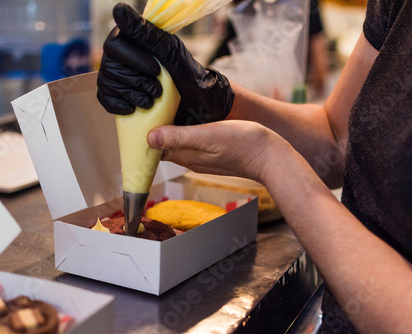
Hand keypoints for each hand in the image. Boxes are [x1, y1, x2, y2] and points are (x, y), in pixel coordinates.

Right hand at [97, 2, 234, 124]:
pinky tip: (134, 108)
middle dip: (136, 81)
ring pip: (107, 82)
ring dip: (131, 95)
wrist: (193, 101)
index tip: (156, 71)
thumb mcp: (170, 50)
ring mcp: (114, 73)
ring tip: (151, 100)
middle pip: (110, 66)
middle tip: (157, 90)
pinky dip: (119, 105)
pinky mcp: (114, 93)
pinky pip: (104, 98)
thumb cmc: (184, 72)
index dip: (135, 61)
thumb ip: (145, 32)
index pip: (115, 45)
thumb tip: (118, 8)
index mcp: (130, 37)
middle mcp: (118, 53)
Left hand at [147, 120, 289, 182]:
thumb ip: (179, 137)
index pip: (155, 150)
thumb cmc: (243, 145)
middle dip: (155, 130)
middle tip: (148, 108)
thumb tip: (150, 138)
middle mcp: (191, 159)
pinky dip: (185, 129)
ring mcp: (203, 157)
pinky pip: (192, 140)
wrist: (273, 157)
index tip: (138, 119)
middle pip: (164, 146)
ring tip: (164, 108)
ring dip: (170, 129)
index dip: (145, 136)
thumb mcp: (208, 137)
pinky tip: (188, 116)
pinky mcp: (214, 151)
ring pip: (178, 142)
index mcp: (186, 157)